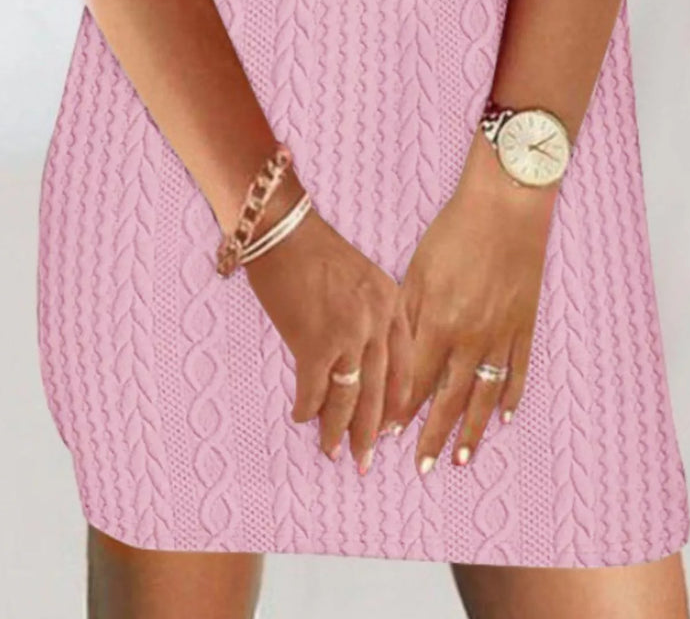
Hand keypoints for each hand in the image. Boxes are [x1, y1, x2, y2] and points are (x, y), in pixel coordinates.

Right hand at [244, 170, 413, 473]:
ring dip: (338, 429)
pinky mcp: (315, 342)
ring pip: (349, 396)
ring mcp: (348, 334)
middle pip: (380, 389)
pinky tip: (301, 417)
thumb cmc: (316, 251)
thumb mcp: (362, 278)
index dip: (398, 401)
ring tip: (332, 452)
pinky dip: (307, 408)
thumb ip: (371, 314)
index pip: (404, 364)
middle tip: (366, 460)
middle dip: (371, 430)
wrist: (284, 229)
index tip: (393, 428)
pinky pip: (314, 389)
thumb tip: (360, 359)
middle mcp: (377, 322)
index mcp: (392, 304)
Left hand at [396, 128, 557, 473]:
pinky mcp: (525, 324)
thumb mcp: (418, 270)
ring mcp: (502, 335)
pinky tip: (503, 418)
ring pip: (485, 396)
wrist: (506, 208)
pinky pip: (518, 371)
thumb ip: (406, 315)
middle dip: (433, 436)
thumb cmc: (454, 232)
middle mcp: (470, 338)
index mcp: (438, 323)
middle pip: (449, 399)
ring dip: (471, 430)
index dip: (400, 412)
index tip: (386, 435)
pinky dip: (511, 397)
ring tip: (462, 459)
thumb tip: (391, 354)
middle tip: (423, 467)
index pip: (415, 382)